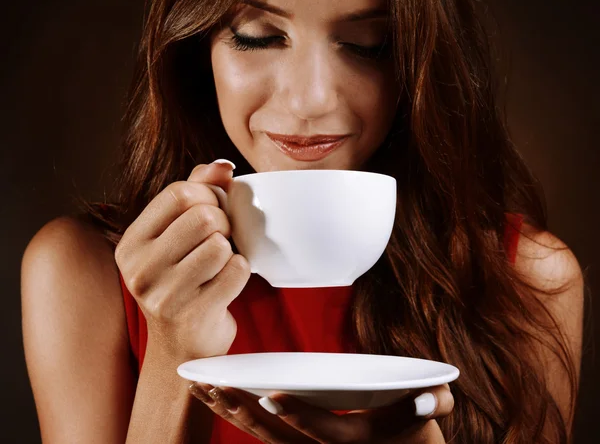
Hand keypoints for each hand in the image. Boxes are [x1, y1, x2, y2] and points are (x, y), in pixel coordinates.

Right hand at [114, 159, 250, 360]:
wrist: (182, 346)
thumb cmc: (182, 281)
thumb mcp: (176, 236)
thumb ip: (196, 193)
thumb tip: (222, 166)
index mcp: (132, 243)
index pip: (179, 193)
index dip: (208, 195)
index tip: (214, 210)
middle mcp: (140, 269)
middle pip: (203, 216)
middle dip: (223, 223)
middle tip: (221, 239)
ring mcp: (165, 295)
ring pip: (220, 244)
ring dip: (231, 250)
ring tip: (220, 262)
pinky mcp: (194, 314)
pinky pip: (236, 270)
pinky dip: (241, 271)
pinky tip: (227, 282)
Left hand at [189, 382, 453, 442]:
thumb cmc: (414, 436)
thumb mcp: (429, 421)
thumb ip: (432, 404)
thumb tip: (428, 397)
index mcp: (361, 443)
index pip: (328, 433)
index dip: (302, 416)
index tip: (272, 395)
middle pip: (282, 440)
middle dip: (247, 413)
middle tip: (215, 386)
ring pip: (265, 440)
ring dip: (233, 414)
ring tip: (202, 388)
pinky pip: (263, 435)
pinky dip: (239, 417)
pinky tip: (217, 397)